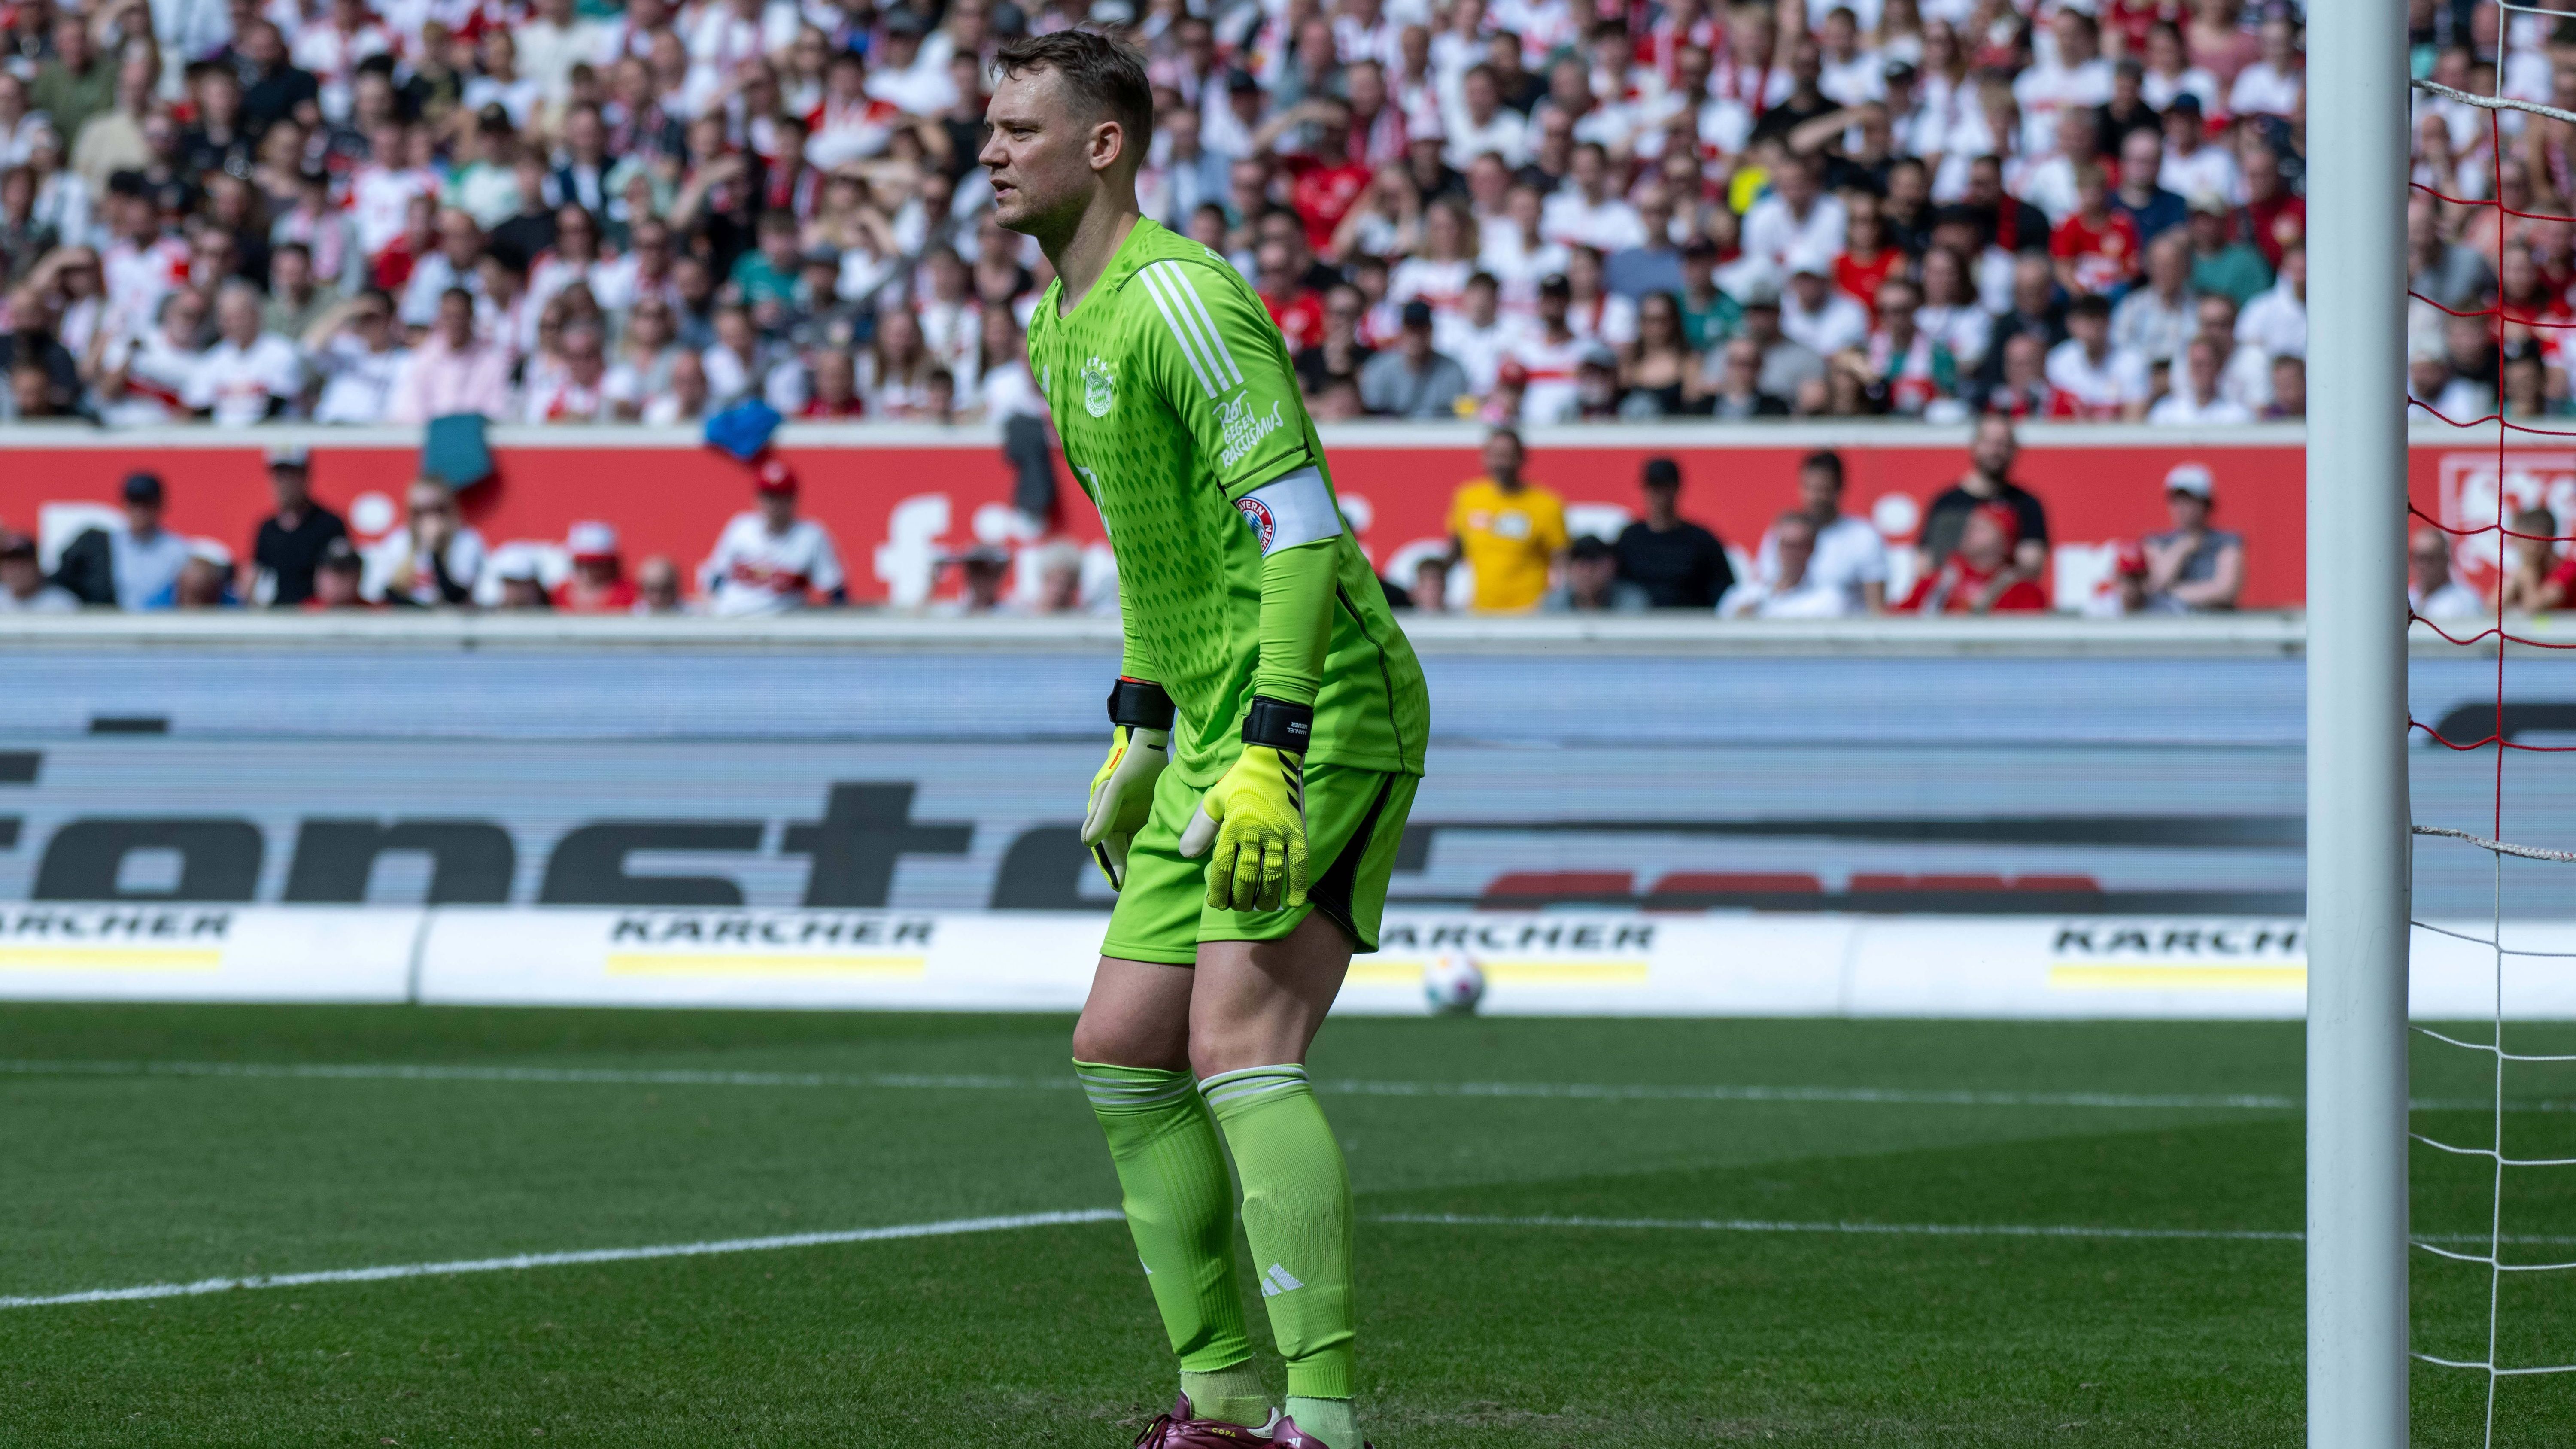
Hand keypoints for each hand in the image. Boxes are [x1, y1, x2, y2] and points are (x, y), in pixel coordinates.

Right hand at [1079, 725, 1166, 890]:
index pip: (1103, 846)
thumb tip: (1087, 842)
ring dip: (1136, 861)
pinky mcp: (1144, 814)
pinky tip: (1159, 861)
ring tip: (1147, 881)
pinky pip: (1144, 836)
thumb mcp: (1116, 787)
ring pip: (1130, 846)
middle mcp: (1112, 818)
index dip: (1112, 865)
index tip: (1120, 884)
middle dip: (1124, 869)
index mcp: (1100, 814)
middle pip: (1117, 850)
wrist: (1150, 744)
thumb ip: (1104, 813)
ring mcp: (1129, 817)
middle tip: (1135, 889)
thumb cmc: (1131, 764)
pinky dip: (1148, 848)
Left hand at [1177, 745, 1308, 912]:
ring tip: (1261, 908)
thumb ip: (1199, 828)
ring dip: (1266, 899)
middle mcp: (1255, 832)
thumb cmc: (1240, 781)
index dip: (1218, 892)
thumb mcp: (1213, 800)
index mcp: (1232, 825)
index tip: (1217, 904)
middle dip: (1241, 899)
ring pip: (1272, 876)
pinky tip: (1293, 902)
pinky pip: (1300, 864)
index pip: (1221, 868)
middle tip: (1239, 907)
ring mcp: (1278, 833)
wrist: (1273, 757)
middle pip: (1247, 878)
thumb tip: (1186, 854)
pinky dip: (1298, 885)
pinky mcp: (1298, 832)